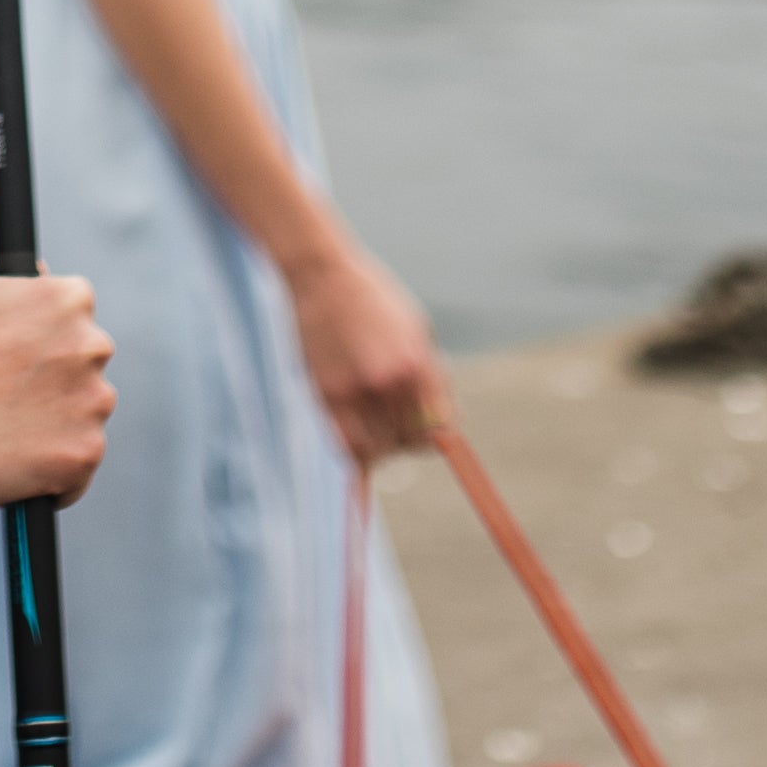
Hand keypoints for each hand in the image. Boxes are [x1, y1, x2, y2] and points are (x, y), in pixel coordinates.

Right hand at [0, 258, 115, 505]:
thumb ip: (2, 272)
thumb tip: (35, 271)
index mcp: (69, 298)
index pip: (79, 319)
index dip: (44, 342)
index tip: (15, 362)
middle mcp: (92, 346)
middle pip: (87, 369)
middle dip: (55, 383)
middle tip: (3, 400)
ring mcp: (91, 403)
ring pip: (85, 419)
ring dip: (57, 428)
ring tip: (3, 435)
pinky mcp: (81, 456)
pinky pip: (79, 472)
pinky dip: (54, 477)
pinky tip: (16, 469)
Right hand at [284, 235, 443, 463]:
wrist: (321, 275)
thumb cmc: (375, 300)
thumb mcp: (417, 329)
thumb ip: (432, 378)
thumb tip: (444, 424)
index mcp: (415, 362)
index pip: (438, 427)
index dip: (439, 436)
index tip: (434, 435)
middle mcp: (385, 381)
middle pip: (408, 441)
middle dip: (410, 441)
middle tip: (403, 428)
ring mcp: (352, 390)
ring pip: (377, 449)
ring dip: (383, 449)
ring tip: (380, 433)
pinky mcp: (323, 394)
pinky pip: (345, 445)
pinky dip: (355, 467)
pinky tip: (357, 491)